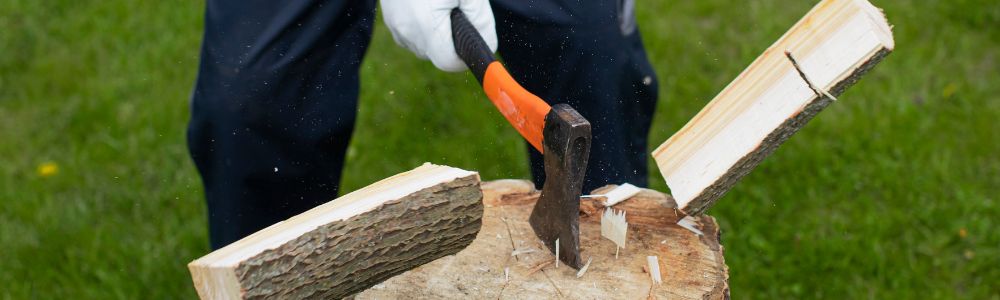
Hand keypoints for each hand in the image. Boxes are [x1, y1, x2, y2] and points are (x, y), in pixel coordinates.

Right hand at [381, 0, 496, 71]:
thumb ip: (480, 21)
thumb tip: (486, 46)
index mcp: (425, 24)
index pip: (448, 63)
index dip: (465, 56)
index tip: (473, 38)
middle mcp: (405, 30)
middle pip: (436, 55)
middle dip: (452, 40)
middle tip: (459, 9)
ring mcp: (394, 25)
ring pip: (424, 46)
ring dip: (438, 33)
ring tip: (443, 3)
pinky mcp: (389, 18)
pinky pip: (411, 34)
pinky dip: (424, 26)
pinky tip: (429, 4)